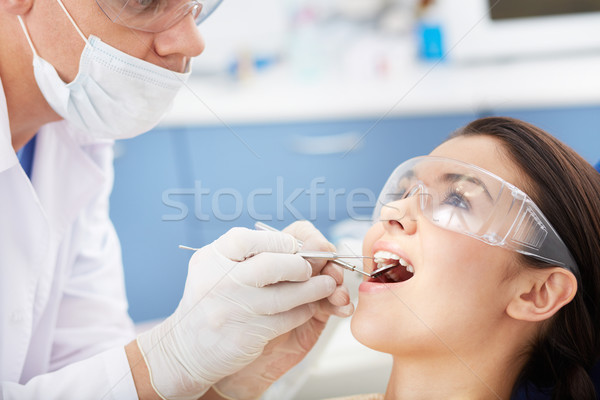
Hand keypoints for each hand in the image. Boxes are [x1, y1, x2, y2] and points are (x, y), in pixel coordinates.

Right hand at [136, 227, 336, 399]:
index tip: (293, 247)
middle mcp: (220, 281)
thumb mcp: (214, 269)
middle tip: (310, 268)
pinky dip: (304, 310)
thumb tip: (298, 245)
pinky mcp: (248, 334)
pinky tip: (308, 306)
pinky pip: (288, 317)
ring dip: (314, 289)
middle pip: (274, 264)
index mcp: (212, 258)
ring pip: (288, 294)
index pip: (250, 239)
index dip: (279, 241)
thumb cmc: (209, 302)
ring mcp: (234, 309)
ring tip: (325, 285)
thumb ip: (246, 255)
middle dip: (301, 265)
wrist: (185, 351)